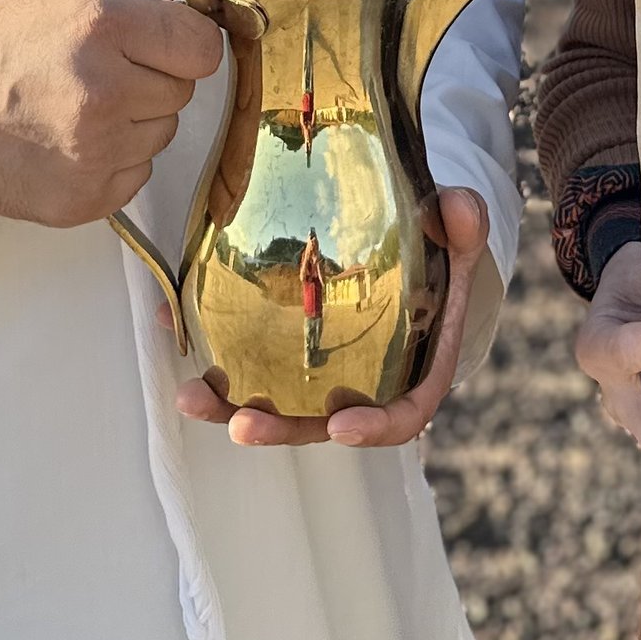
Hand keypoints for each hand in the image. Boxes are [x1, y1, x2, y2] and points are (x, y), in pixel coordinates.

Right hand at [0, 0, 227, 227]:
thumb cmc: (3, 35)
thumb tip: (211, 3)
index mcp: (102, 25)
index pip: (203, 47)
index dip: (187, 42)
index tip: (164, 42)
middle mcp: (102, 92)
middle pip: (184, 92)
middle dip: (153, 78)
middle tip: (101, 71)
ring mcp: (92, 153)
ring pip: (162, 136)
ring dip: (134, 122)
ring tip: (78, 106)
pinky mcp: (82, 200)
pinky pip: (137, 176)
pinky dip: (114, 160)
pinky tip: (69, 140)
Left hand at [174, 185, 492, 449]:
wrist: (411, 239)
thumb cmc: (440, 248)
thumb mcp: (459, 230)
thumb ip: (464, 223)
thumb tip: (459, 209)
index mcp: (415, 370)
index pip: (400, 414)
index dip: (373, 428)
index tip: (341, 425)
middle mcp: (363, 382)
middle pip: (322, 423)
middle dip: (280, 430)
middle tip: (242, 425)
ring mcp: (320, 371)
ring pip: (276, 403)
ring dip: (230, 406)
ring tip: (192, 396)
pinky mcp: (285, 348)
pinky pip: (248, 359)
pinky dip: (212, 349)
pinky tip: (176, 328)